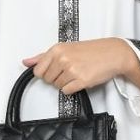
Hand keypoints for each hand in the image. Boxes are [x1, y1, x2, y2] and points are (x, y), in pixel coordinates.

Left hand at [21, 38, 139, 94]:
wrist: (113, 54)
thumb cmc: (91, 51)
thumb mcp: (65, 48)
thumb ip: (43, 56)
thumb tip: (26, 62)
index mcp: (57, 49)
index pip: (38, 70)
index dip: (46, 73)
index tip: (55, 70)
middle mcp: (62, 58)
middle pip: (47, 80)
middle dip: (57, 78)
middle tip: (69, 70)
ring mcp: (72, 70)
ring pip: (57, 86)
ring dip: (66, 83)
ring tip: (77, 73)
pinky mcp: (81, 80)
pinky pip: (66, 91)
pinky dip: (72, 88)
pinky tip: (81, 79)